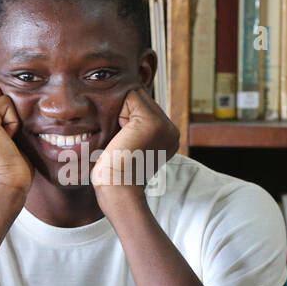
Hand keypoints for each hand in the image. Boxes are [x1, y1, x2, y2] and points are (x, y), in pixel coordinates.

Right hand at [0, 84, 33, 201]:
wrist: (4, 189)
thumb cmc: (9, 171)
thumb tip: (5, 97)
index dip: (1, 114)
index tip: (1, 141)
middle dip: (3, 110)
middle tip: (3, 139)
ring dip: (8, 115)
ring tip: (4, 139)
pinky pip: (5, 102)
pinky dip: (12, 121)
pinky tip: (6, 140)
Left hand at [92, 88, 179, 204]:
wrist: (117, 190)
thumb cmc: (115, 173)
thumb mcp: (129, 146)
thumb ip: (133, 127)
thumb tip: (120, 108)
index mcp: (168, 137)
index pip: (145, 108)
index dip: (126, 117)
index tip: (122, 141)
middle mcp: (171, 130)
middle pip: (142, 99)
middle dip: (124, 112)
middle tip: (120, 140)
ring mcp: (165, 125)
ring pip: (136, 95)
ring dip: (121, 111)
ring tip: (121, 138)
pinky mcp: (152, 123)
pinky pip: (130, 96)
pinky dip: (118, 110)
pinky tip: (119, 133)